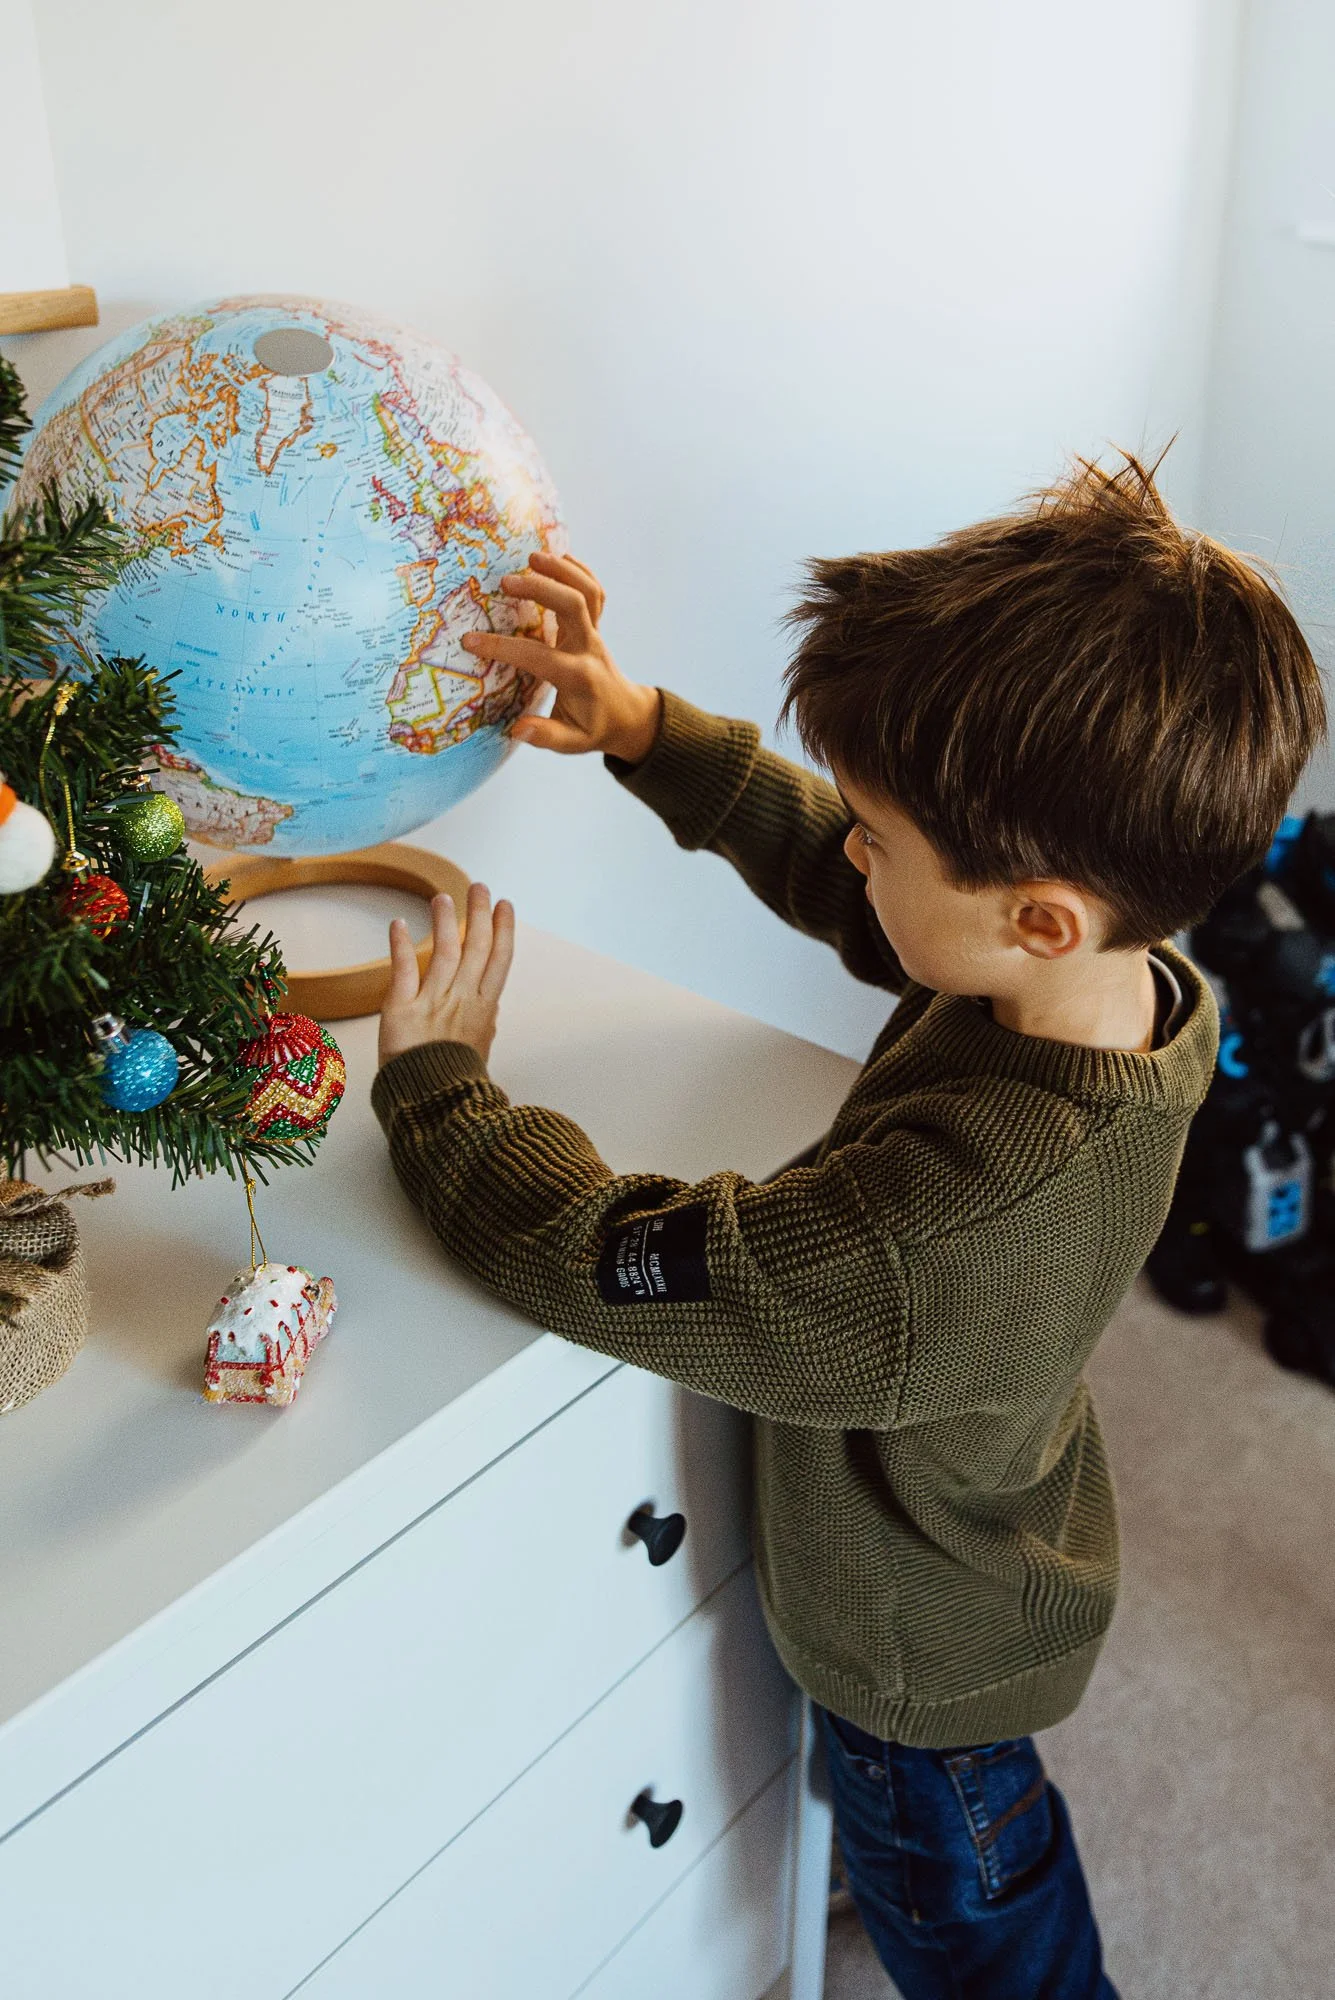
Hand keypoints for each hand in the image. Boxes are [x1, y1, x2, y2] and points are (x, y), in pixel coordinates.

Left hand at [378, 882, 514, 1067]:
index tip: (504, 906)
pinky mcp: (402, 1009)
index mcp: (484, 1009)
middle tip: (479, 888)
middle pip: (476, 948)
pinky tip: (400, 923)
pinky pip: (403, 970)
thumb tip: (493, 1007)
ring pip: (444, 952)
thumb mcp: (480, 1052)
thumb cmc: (454, 1082)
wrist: (430, 1104)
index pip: (499, 961)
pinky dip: (401, 945)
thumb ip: (485, 1024)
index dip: (503, 930)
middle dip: (479, 914)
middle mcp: (462, 1000)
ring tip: (444, 896)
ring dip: (445, 921)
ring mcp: (433, 1002)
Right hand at [460, 550, 661, 764]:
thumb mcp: (572, 742)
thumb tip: (517, 730)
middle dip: (541, 589)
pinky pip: (594, 591)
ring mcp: (595, 633)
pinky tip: (557, 556)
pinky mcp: (596, 625)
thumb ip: (546, 737)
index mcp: (577, 677)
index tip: (470, 641)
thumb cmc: (593, 728)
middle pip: (573, 606)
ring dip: (562, 570)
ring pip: (587, 591)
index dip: (502, 648)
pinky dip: (579, 570)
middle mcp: (588, 648)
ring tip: (530, 556)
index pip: (537, 656)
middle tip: (505, 582)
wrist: (627, 715)